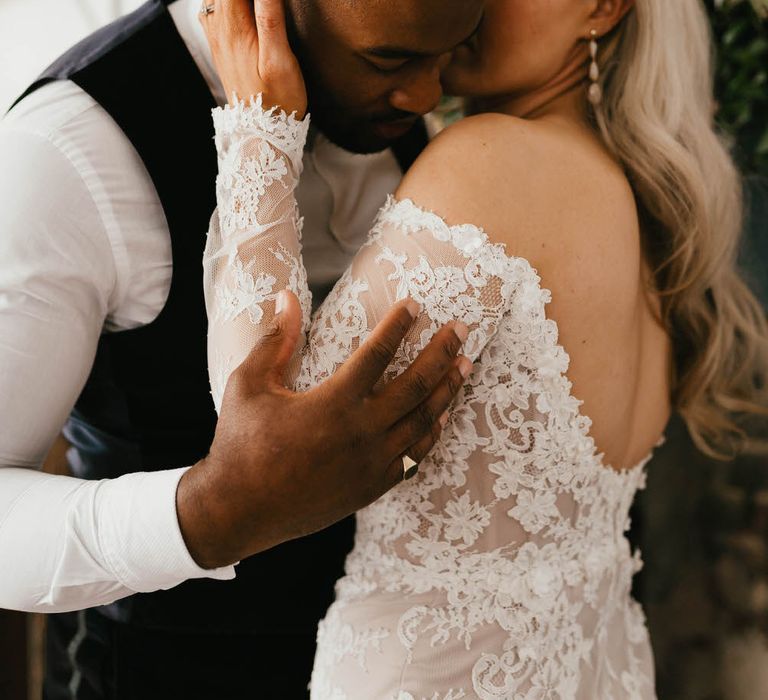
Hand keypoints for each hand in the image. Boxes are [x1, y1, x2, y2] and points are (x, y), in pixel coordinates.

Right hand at [177, 291, 470, 568]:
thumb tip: (286, 297)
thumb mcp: (249, 385)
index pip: (377, 354)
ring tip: (464, 365)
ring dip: (447, 390)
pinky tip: (442, 417)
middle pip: (415, 385)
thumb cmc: (240, 443)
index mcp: (332, 403)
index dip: (399, 326)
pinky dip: (432, 434)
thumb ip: (275, 341)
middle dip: (442, 353)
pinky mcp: (372, 487)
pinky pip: (414, 457)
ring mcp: (371, 463)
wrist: (240, 510)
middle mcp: (361, 432)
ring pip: (423, 421)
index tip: (416, 305)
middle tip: (461, 330)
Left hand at [200, 0, 306, 116]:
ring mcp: (217, 37)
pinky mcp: (220, 45)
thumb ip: (270, 17)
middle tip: (265, 5)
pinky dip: (222, 2)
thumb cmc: (277, 100)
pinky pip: (211, 9)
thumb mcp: (279, 59)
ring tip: (251, 5)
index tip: (269, 0)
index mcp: (235, 28)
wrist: (262, 131)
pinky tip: (234, 5)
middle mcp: (220, 29)